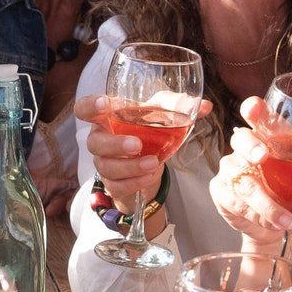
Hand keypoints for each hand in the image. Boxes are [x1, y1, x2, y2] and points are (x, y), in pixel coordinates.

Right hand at [76, 92, 211, 218]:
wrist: (153, 166)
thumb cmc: (150, 133)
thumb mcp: (163, 115)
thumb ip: (179, 106)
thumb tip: (206, 106)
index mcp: (108, 117)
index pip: (85, 109)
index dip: (90, 106)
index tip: (105, 105)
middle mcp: (101, 139)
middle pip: (94, 142)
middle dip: (115, 145)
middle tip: (137, 145)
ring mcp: (105, 163)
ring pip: (106, 167)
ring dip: (130, 167)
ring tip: (153, 163)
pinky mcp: (113, 184)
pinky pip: (117, 185)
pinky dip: (135, 182)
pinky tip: (150, 176)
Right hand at [209, 97, 291, 247]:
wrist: (274, 224)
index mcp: (270, 137)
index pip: (257, 116)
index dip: (254, 110)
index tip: (254, 107)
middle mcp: (246, 150)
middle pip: (241, 139)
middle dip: (251, 146)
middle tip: (263, 158)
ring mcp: (232, 171)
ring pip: (244, 181)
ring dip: (265, 202)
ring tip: (286, 219)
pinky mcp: (223, 193)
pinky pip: (235, 202)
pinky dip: (255, 216)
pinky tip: (271, 224)